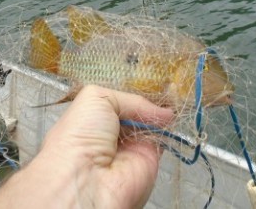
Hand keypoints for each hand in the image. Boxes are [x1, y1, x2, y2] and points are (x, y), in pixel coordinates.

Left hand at [0, 85, 173, 208]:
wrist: (87, 179)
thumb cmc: (80, 135)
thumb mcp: (97, 98)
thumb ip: (131, 99)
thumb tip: (161, 111)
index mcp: (93, 117)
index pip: (119, 100)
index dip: (136, 89)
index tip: (153, 77)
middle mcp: (113, 131)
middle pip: (138, 110)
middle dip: (153, 97)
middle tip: (170, 82)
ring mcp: (132, 145)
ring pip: (154, 123)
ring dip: (163, 109)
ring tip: (175, 90)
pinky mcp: (150, 159)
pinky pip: (164, 139)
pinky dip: (170, 126)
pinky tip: (175, 108)